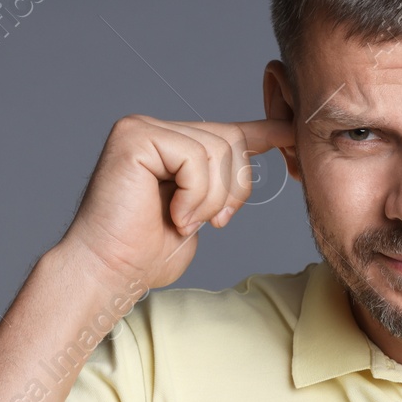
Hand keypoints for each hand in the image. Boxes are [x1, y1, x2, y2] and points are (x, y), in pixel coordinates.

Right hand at [58, 114, 294, 290]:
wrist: (109, 272)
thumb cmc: (147, 252)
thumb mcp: (201, 212)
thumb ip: (222, 181)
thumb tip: (265, 152)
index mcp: (169, 144)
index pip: (228, 131)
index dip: (265, 134)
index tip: (292, 138)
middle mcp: (153, 129)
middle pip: (230, 140)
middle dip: (234, 189)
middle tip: (212, 223)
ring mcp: (141, 129)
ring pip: (217, 150)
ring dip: (211, 199)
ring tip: (184, 222)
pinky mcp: (134, 137)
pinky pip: (194, 158)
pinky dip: (195, 195)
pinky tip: (174, 215)